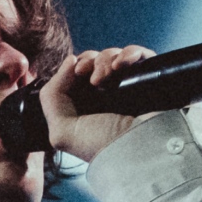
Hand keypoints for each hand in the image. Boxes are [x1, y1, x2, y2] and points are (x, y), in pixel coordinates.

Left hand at [39, 44, 158, 162]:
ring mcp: (129, 88)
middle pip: (94, 61)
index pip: (76, 75)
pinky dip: (130, 53)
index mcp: (86, 108)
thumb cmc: (104, 144)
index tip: (78, 71)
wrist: (144, 148)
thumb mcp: (62, 132)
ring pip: (113, 56)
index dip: (75, 67)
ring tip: (110, 76)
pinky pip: (139, 55)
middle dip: (91, 61)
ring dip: (107, 59)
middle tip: (95, 78)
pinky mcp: (149, 79)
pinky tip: (123, 64)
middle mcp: (106, 97)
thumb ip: (51, 98)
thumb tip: (71, 60)